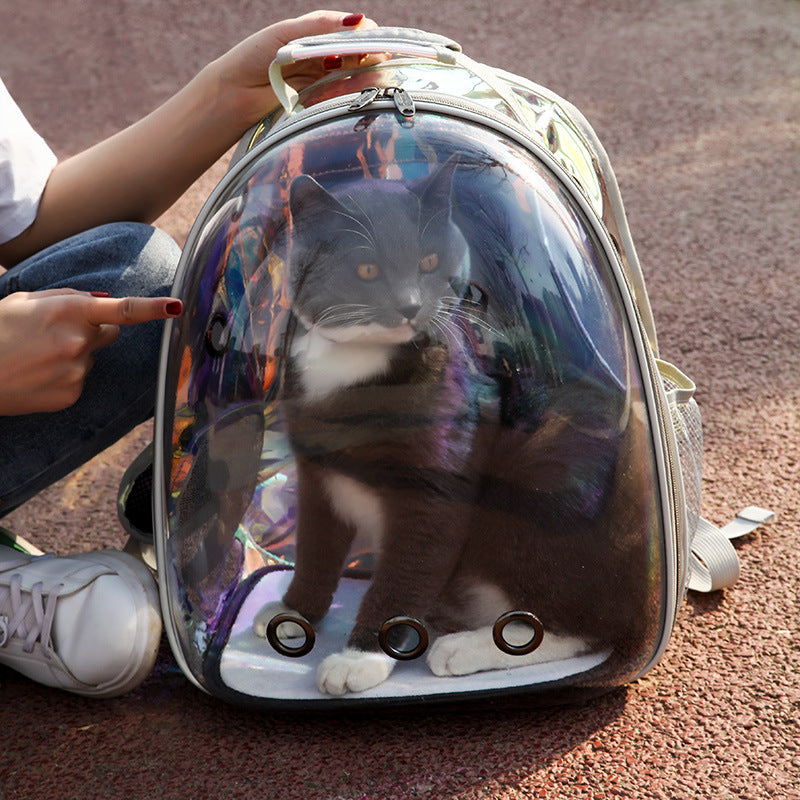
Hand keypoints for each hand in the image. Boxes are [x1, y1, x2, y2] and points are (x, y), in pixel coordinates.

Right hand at [0, 290, 181, 414]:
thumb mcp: (27, 301)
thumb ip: (69, 298)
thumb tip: (105, 302)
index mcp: (68, 312)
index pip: (122, 310)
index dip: (153, 308)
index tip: (176, 306)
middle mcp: (78, 342)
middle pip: (110, 333)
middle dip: (94, 330)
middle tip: (57, 333)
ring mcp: (77, 371)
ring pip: (92, 357)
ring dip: (75, 354)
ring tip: (38, 355)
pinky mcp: (72, 394)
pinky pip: (81, 380)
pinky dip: (66, 376)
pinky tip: (40, 374)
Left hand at [206, 10, 378, 127]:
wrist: (235, 93)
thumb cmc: (255, 56)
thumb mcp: (288, 33)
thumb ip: (320, 26)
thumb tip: (357, 20)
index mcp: (315, 33)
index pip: (351, 30)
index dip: (366, 35)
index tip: (375, 42)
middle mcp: (322, 55)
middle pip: (357, 52)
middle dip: (370, 54)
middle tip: (378, 59)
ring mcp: (322, 78)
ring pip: (354, 73)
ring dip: (365, 73)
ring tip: (372, 74)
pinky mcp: (318, 100)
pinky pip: (342, 93)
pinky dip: (352, 90)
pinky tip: (359, 89)